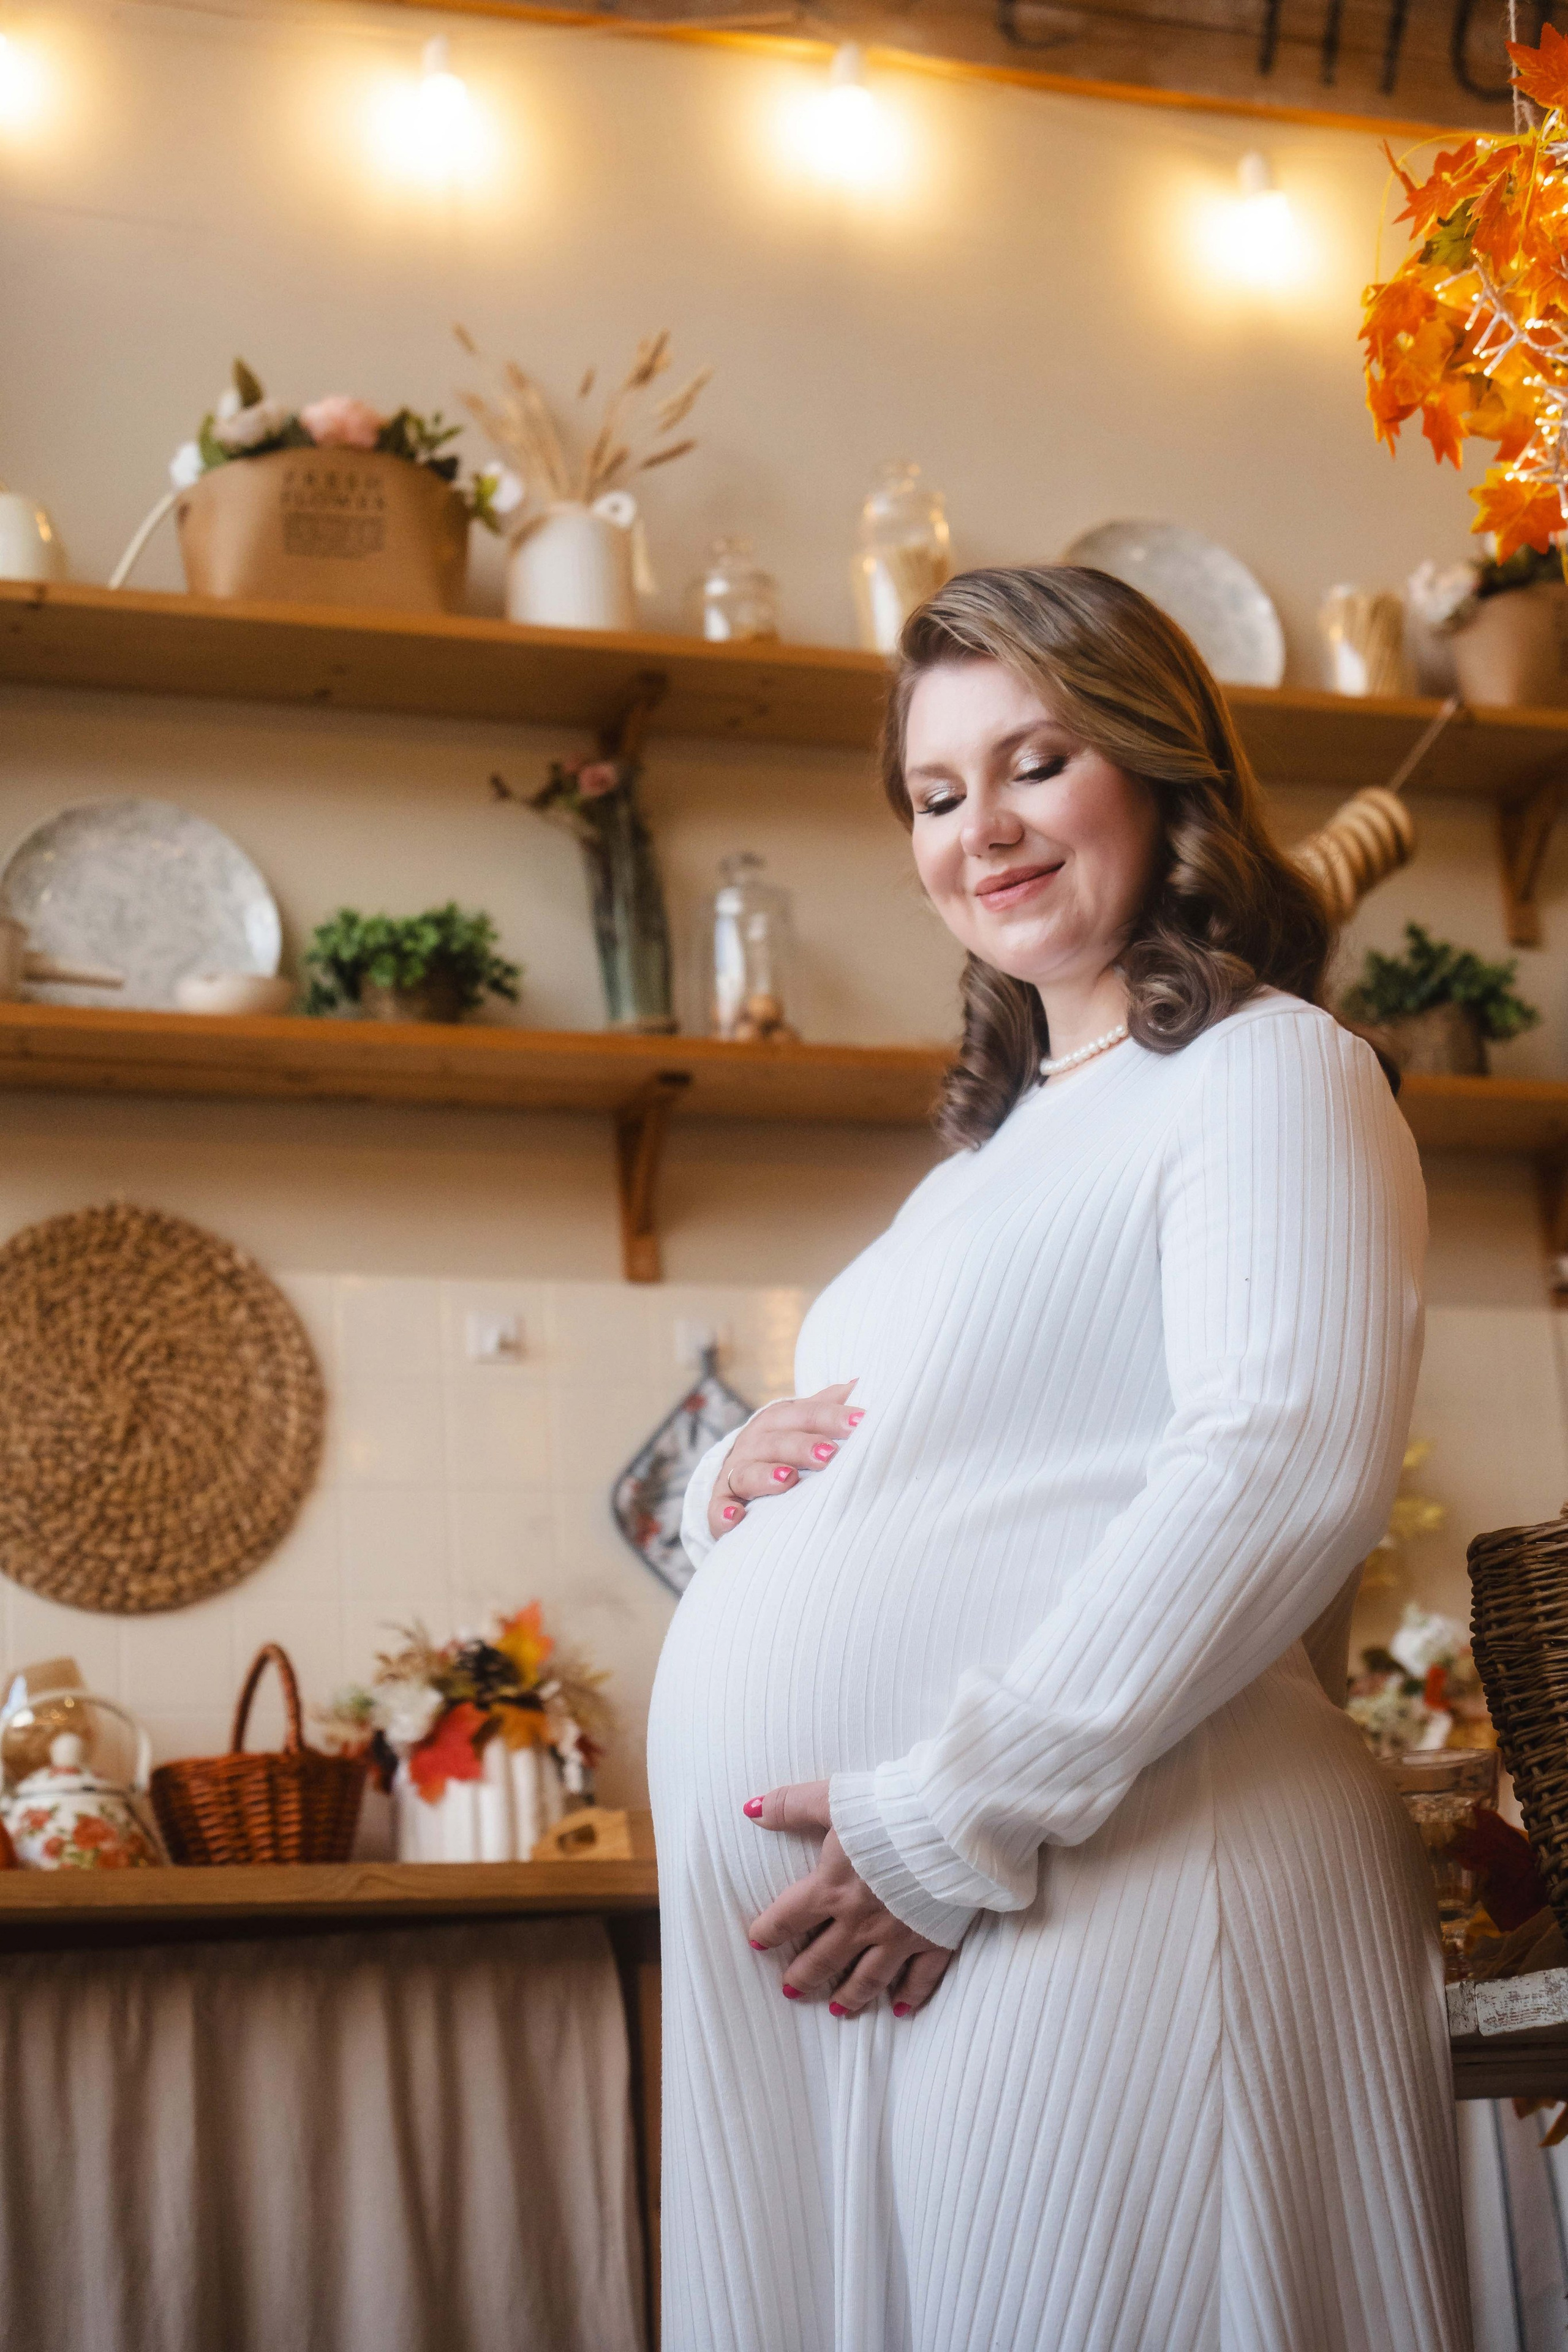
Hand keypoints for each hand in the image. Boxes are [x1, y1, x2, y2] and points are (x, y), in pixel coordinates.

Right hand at [707, 1381, 862, 1540]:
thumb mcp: (802, 1422)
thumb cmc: (784, 1446)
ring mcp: (735, 1473)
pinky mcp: (720, 1504)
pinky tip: (737, 1517)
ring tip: (788, 1478)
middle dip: (802, 1446)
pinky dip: (724, 1513)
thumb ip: (828, 1405)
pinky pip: (718, 1508)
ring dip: (765, 1475)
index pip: (807, 1414)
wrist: (737, 1474)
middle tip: (829, 1454)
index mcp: (778, 1420)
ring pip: (747, 1472)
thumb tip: (862, 1382)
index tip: (861, 1421)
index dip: (833, 1417)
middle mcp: (754, 1443)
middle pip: (777, 1442)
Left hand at [743, 1779, 954, 2018]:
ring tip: (836, 2010)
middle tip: (791, 1991)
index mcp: (831, 1889)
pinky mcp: (935, 1939)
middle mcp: (860, 1922)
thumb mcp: (834, 1800)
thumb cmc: (890, 1809)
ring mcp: (898, 1936)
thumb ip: (791, 1805)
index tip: (758, 1943)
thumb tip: (750, 1810)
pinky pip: (920, 1978)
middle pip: (824, 1958)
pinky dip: (910, 1996)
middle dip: (804, 1976)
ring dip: (849, 1996)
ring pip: (868, 1977)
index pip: (788, 1918)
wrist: (949, 1826)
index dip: (769, 1932)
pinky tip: (900, 2009)